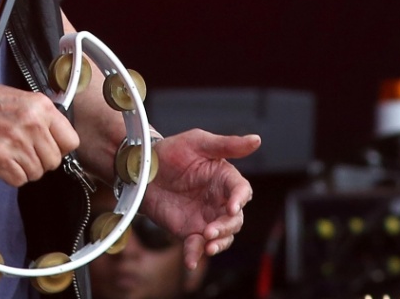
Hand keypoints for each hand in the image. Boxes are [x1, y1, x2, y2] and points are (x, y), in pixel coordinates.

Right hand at [0, 84, 80, 186]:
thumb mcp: (27, 100)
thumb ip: (47, 119)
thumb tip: (61, 141)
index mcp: (42, 107)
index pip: (71, 142)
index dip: (61, 148)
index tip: (52, 147)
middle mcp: (32, 124)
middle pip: (54, 161)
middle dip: (42, 160)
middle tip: (28, 151)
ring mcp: (16, 141)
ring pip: (37, 173)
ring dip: (26, 168)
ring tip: (14, 153)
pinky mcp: (1, 156)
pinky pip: (20, 179)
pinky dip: (13, 174)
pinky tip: (6, 160)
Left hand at [139, 130, 258, 269]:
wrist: (143, 169)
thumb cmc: (172, 151)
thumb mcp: (198, 142)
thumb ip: (227, 145)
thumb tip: (257, 140)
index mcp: (225, 179)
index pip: (241, 191)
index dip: (239, 200)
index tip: (231, 206)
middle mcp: (219, 201)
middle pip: (235, 219)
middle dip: (226, 227)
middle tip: (211, 230)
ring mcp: (206, 218)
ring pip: (222, 236)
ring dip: (218, 243)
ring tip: (207, 246)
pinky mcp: (190, 231)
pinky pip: (197, 246)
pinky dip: (195, 255)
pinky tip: (191, 261)